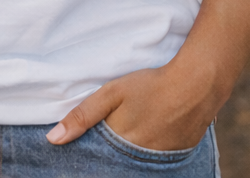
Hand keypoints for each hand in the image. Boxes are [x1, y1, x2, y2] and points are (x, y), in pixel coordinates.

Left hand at [46, 57, 220, 150]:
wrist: (196, 85)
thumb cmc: (150, 85)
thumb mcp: (112, 93)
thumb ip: (83, 115)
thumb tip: (53, 139)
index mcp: (120, 145)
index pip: (97, 164)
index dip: (88, 162)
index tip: (75, 161)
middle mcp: (138, 160)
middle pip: (115, 166)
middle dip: (105, 161)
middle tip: (101, 147)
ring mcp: (158, 162)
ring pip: (133, 165)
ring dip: (124, 159)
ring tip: (124, 140)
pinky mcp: (173, 159)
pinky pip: (152, 163)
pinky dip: (144, 156)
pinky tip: (144, 140)